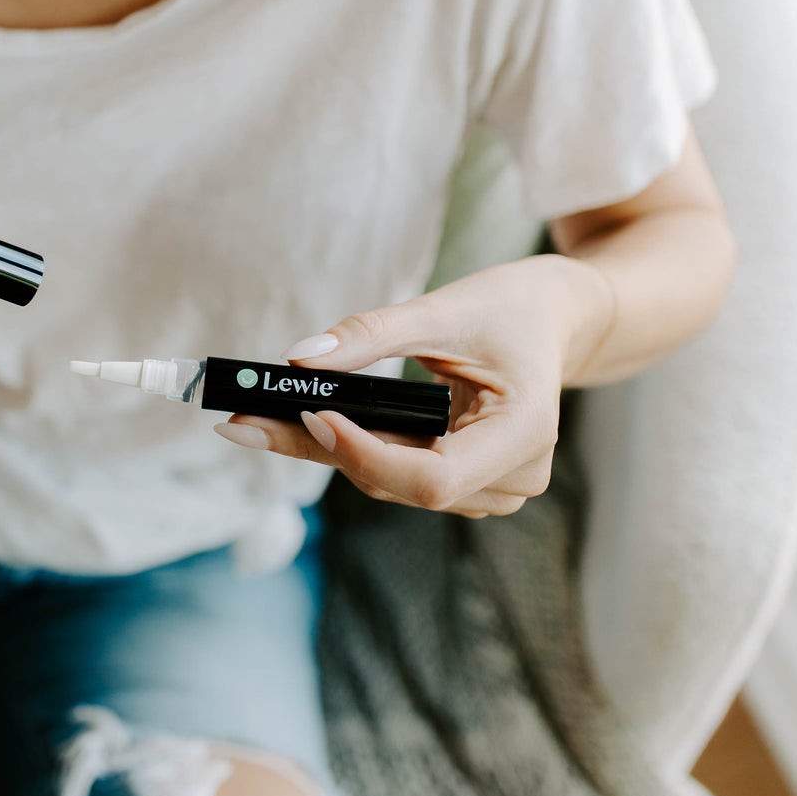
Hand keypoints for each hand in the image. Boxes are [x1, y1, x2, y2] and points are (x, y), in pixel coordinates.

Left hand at [214, 257, 581, 517]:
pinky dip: (352, 449)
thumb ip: (372, 334)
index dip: (366, 455)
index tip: (309, 412)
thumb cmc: (511, 306)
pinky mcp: (470, 485)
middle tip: (240, 417)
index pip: (433, 478)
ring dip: (329, 451)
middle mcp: (516, 476)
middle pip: (400, 484)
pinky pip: (398, 475)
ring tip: (257, 417)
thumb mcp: (446, 307)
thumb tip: (297, 359)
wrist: (555, 318)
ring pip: (392, 485)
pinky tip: (304, 423)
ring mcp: (494, 489)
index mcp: (526, 433)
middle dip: (321, 448)